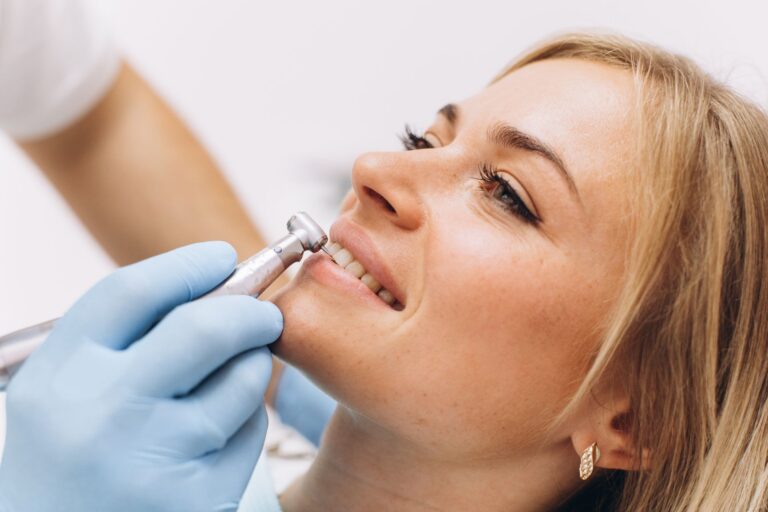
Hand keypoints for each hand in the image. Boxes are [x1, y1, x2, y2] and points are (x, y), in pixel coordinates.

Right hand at [0, 242, 282, 511]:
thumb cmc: (71, 463)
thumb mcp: (68, 395)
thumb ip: (126, 340)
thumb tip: (220, 283)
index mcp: (59, 379)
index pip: (132, 293)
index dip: (187, 265)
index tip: (223, 255)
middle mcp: (103, 418)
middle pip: (205, 328)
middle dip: (250, 311)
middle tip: (266, 313)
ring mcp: (154, 463)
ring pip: (242, 380)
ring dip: (251, 369)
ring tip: (229, 383)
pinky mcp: (201, 501)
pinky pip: (250, 433)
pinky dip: (245, 422)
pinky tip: (215, 438)